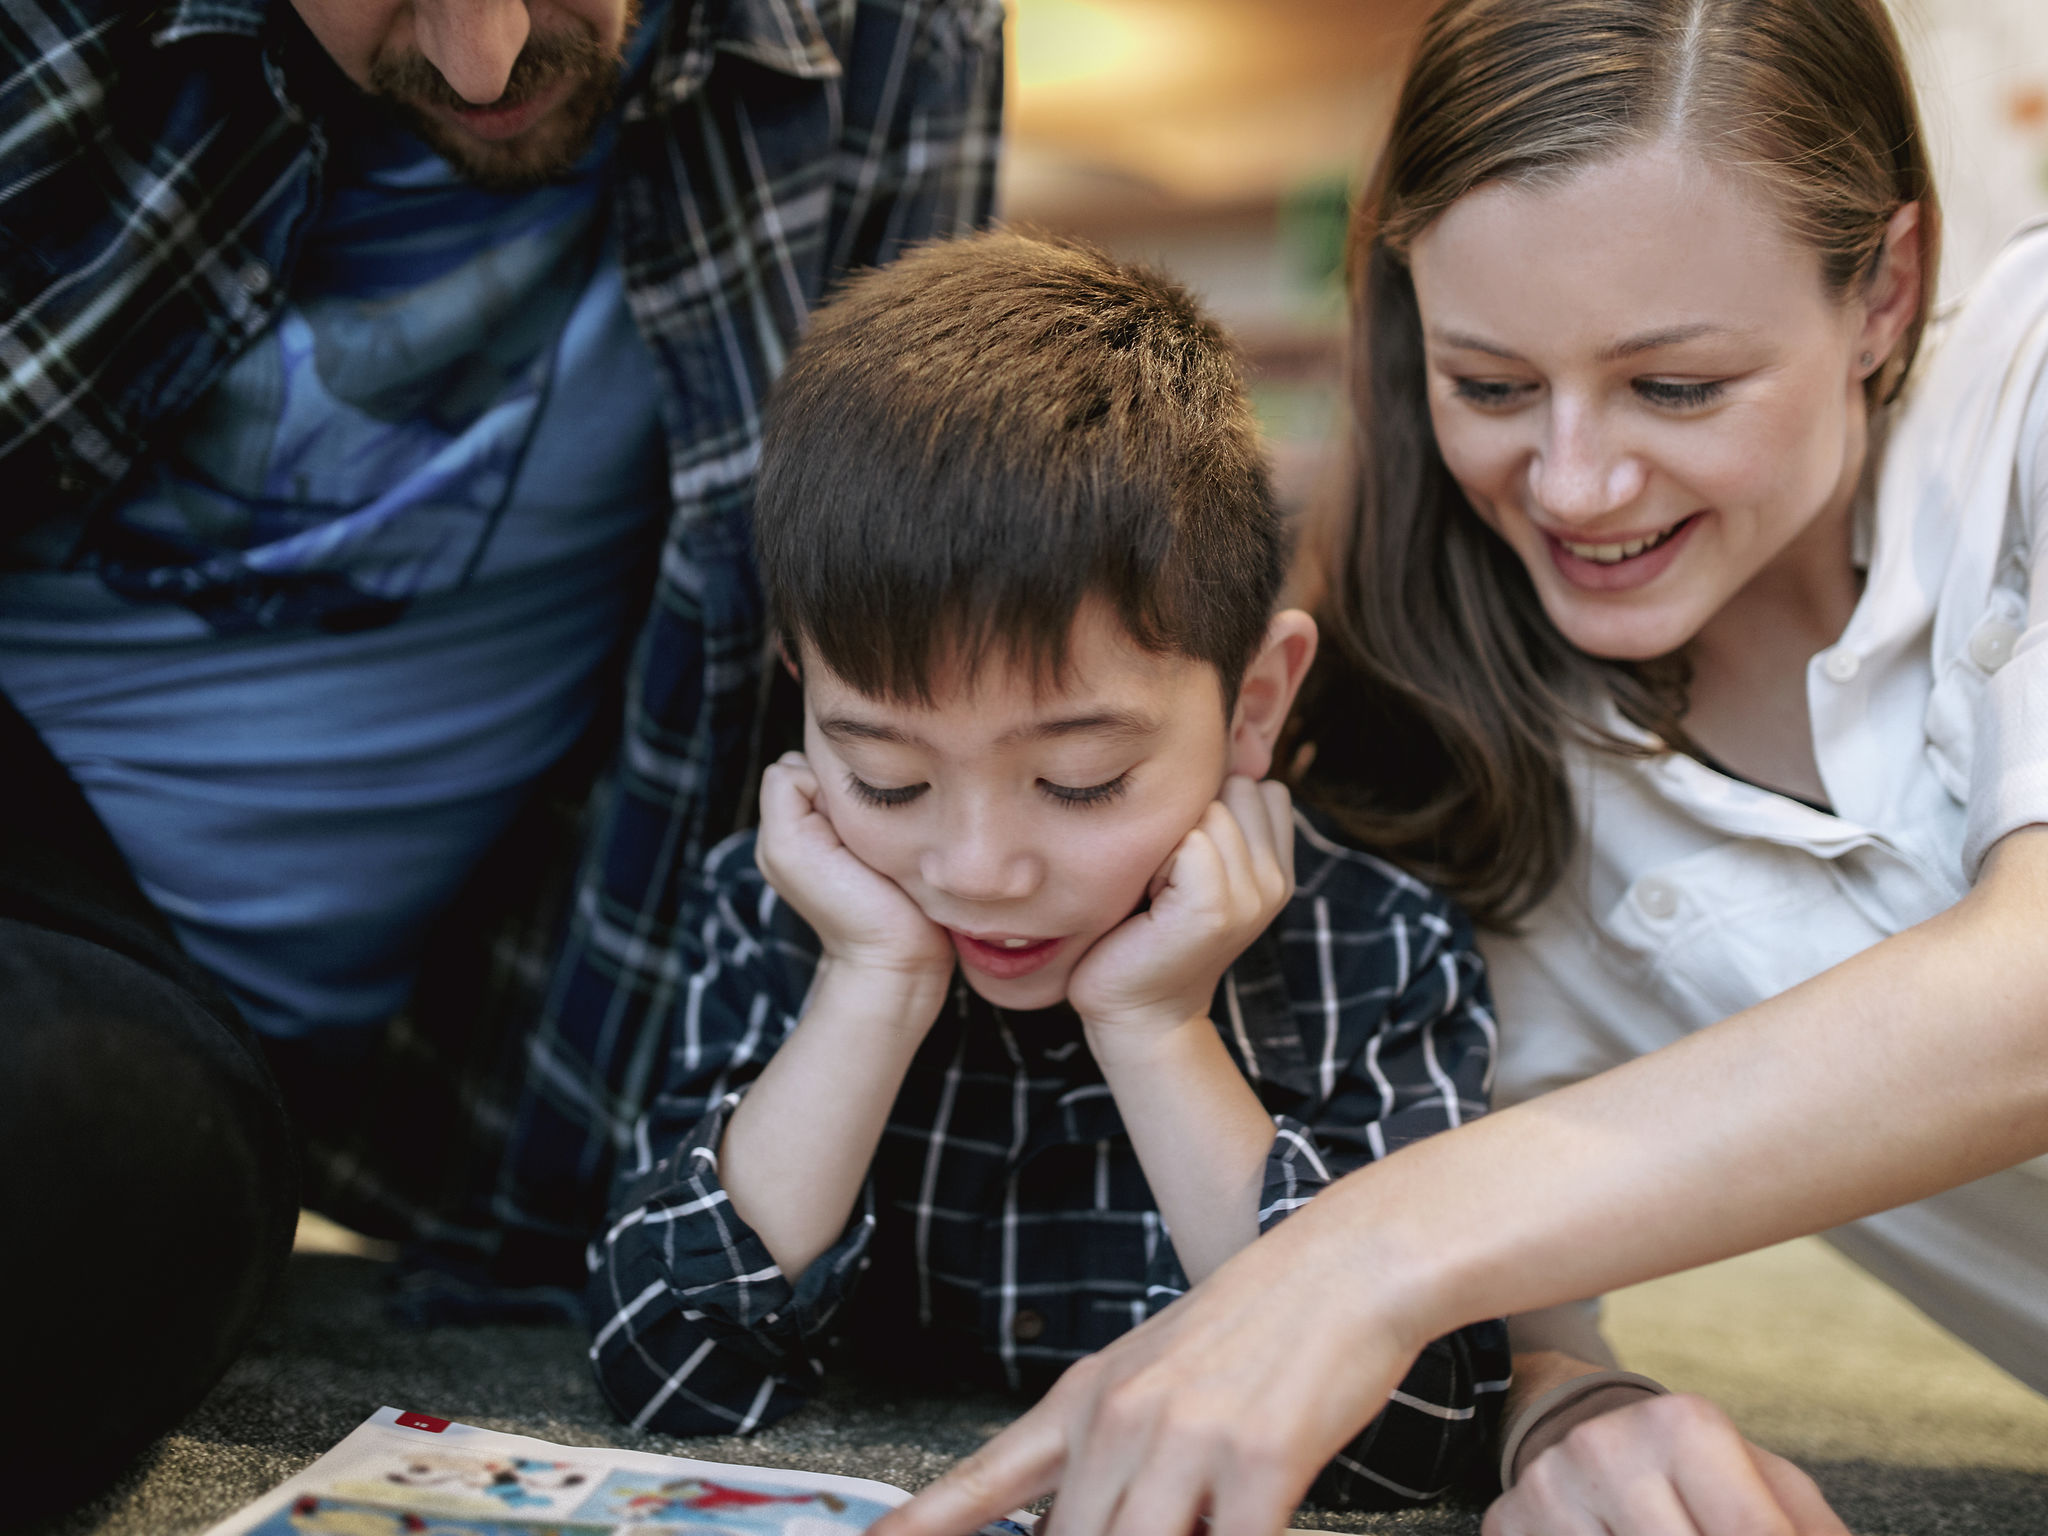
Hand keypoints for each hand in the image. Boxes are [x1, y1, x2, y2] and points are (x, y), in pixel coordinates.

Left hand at [755, 752, 952, 981]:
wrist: (900, 957)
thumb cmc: (843, 907)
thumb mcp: (786, 847)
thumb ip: (784, 791)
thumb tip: (823, 769)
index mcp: (792, 817)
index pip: (797, 763)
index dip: (817, 784)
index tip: (836, 824)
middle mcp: (827, 813)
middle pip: (834, 764)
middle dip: (848, 787)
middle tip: (863, 830)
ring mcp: (868, 820)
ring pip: (869, 774)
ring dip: (879, 796)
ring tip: (884, 834)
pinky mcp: (906, 826)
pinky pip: (903, 789)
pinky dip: (904, 803)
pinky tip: (906, 834)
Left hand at [866, 1183, 1420, 1535]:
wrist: (1343, 1264)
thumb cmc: (1254, 1325)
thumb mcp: (1152, 1373)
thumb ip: (1102, 1454)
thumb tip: (1057, 1527)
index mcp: (1085, 1398)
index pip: (985, 1482)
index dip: (921, 1525)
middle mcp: (1121, 1420)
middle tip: (1146, 1524)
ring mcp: (1187, 1441)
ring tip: (1199, 1517)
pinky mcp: (1261, 1462)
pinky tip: (1249, 1526)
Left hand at [1067, 777, 1294, 1044]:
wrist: (1138, 1014)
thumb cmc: (1146, 933)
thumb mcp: (1195, 867)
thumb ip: (1216, 818)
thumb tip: (1211, 749)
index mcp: (1277, 864)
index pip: (1255, 783)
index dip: (1207, 808)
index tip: (1183, 863)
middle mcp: (1276, 877)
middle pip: (1231, 786)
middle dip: (1188, 818)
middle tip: (1166, 878)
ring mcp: (1254, 894)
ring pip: (1208, 808)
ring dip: (1168, 840)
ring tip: (1158, 890)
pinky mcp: (1218, 907)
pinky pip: (1189, 841)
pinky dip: (1157, 863)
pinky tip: (1151, 904)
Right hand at [1486, 1394, 1849, 1535]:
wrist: (1585, 1432)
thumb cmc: (1698, 1472)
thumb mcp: (1769, 1487)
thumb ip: (1811, 1532)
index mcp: (1683, 1425)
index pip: (1752, 1534)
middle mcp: (1604, 1446)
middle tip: (1706, 1532)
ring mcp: (1547, 1488)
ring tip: (1671, 1527)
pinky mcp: (1506, 1522)